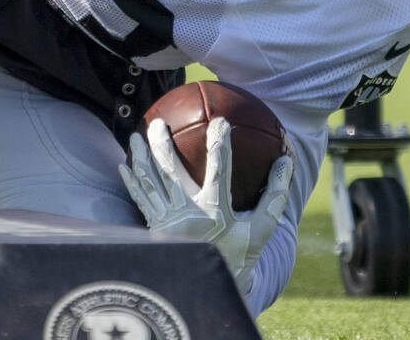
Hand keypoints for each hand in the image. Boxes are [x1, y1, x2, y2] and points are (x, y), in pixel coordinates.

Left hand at [118, 117, 293, 295]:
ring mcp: (167, 221)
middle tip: (159, 122)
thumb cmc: (239, 255)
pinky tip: (124, 167)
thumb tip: (286, 161)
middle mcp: (188, 214)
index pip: (218, 169)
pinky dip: (132, 182)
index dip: (220, 144)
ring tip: (135, 136)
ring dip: (141, 157)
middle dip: (162, 143)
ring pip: (150, 181)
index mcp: (216, 212)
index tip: (221, 121)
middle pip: (171, 170)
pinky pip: (140, 200)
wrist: (211, 287)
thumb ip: (273, 196)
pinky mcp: (155, 228)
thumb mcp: (261, 229)